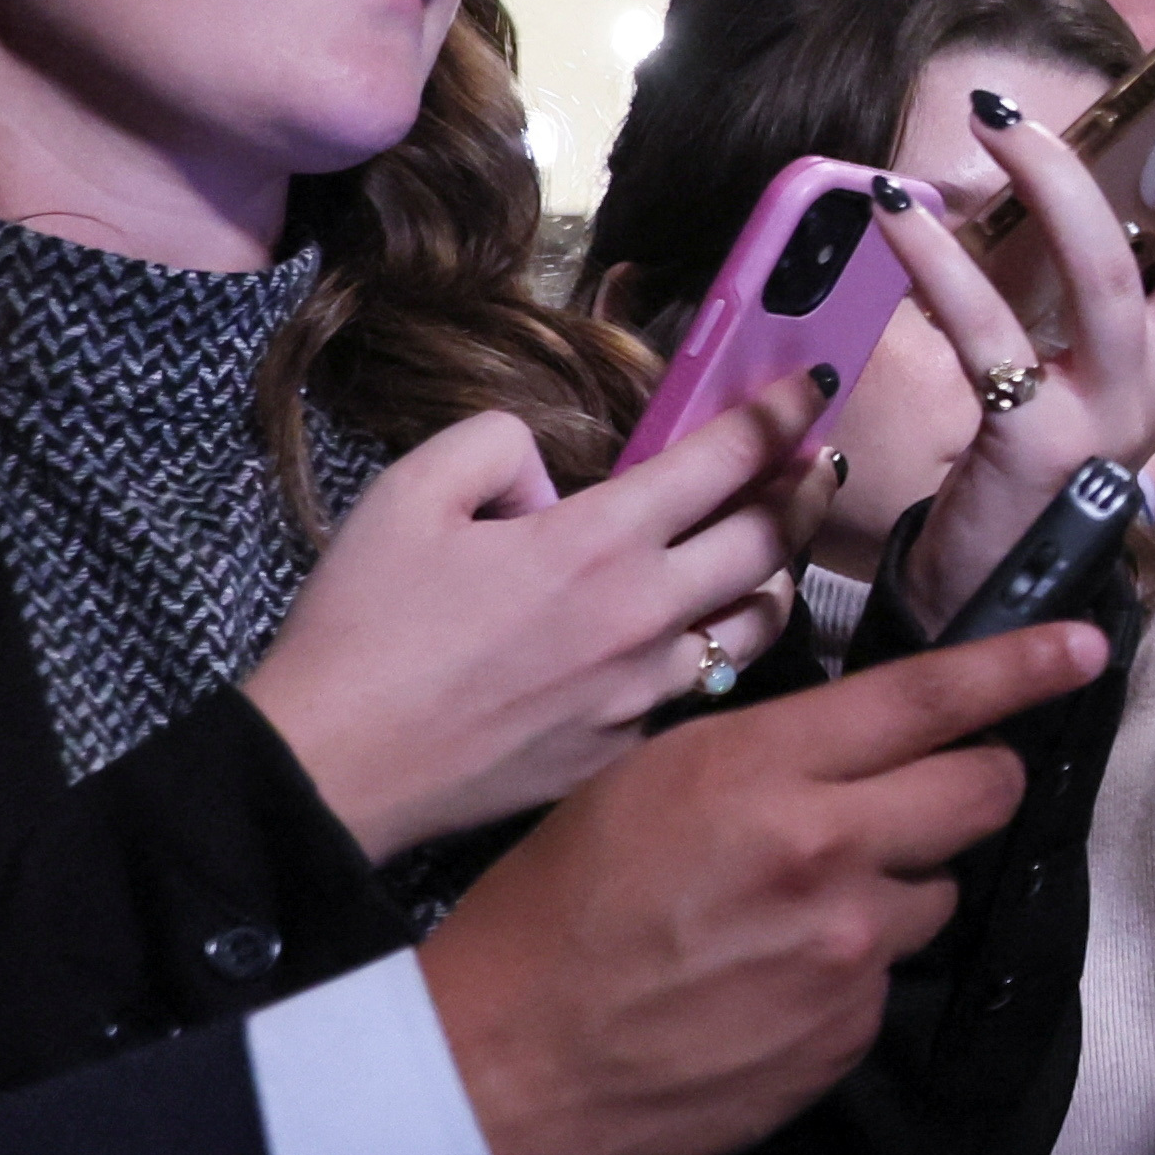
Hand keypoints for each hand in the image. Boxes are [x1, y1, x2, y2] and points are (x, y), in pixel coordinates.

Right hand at [243, 383, 836, 859]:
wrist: (336, 767)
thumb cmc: (363, 625)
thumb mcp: (409, 493)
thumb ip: (496, 445)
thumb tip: (550, 469)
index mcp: (598, 542)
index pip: (724, 460)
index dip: (778, 415)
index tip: (814, 387)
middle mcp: (645, 615)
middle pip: (772, 541)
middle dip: (805, 491)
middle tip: (818, 465)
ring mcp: (646, 690)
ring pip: (760, 624)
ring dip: (780, 575)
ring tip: (775, 548)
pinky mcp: (629, 748)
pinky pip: (703, 687)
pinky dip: (717, 648)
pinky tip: (702, 632)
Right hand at [416, 618, 1109, 1154]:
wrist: (508, 1060)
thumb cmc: (557, 906)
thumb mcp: (650, 779)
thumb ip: (776, 754)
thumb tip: (870, 742)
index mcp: (765, 771)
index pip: (930, 699)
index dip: (1021, 667)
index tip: (1084, 650)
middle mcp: (828, 852)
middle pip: (982, 790)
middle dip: (969, 782)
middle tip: (926, 794)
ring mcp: (850, 949)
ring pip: (940, 889)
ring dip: (899, 887)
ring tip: (799, 909)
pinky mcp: (852, 1030)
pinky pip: (891, 975)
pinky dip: (853, 968)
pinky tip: (773, 981)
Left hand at [877, 46, 1154, 627]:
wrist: (996, 586)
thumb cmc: (1040, 450)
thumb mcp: (1097, 356)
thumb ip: (1115, 273)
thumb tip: (1096, 166)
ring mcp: (1108, 411)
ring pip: (1109, 285)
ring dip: (1060, 189)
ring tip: (1003, 118)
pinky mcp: (1032, 443)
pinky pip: (988, 342)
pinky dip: (941, 268)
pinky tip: (900, 208)